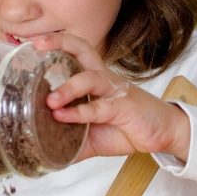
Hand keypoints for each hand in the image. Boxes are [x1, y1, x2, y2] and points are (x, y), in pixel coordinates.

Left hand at [33, 33, 192, 162]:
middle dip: (60, 43)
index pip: (75, 52)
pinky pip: (99, 107)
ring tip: (49, 101)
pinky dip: (79, 113)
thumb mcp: (91, 137)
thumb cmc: (127, 126)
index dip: (56, 43)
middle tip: (38, 45)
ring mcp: (115, 91)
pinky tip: (63, 117)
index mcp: (95, 79)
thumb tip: (43, 153)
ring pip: (89, 78)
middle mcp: (103, 79)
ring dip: (67, 88)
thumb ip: (68, 141)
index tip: (34, 42)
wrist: (163, 134)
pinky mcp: (124, 108)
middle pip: (83, 49)